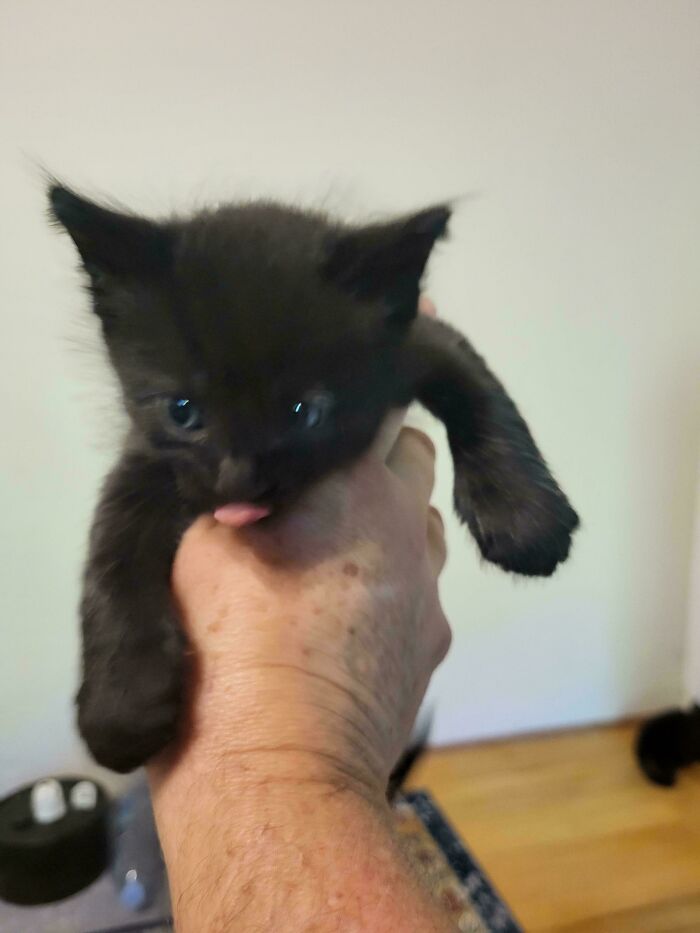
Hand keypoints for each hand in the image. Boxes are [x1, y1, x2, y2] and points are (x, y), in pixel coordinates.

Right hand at [151, 424, 449, 798]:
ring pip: (424, 523)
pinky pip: (422, 588)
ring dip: (391, 522)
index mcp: (354, 484)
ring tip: (337, 554)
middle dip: (376, 459)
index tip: (312, 429)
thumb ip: (237, 493)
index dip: (344, 414)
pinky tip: (351, 619)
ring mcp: (430, 589)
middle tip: (322, 487)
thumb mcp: (199, 548)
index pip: (378, 410)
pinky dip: (395, 585)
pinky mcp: (434, 645)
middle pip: (415, 457)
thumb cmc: (225, 647)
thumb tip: (255, 482)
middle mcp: (408, 525)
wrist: (276, 771)